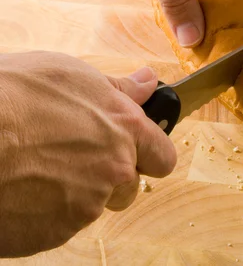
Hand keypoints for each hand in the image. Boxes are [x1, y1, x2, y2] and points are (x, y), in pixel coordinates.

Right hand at [0, 52, 175, 257]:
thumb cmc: (11, 97)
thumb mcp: (70, 75)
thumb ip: (118, 87)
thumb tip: (148, 82)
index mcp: (125, 129)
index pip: (163, 155)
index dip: (150, 154)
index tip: (138, 151)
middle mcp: (115, 169)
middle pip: (130, 185)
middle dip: (111, 176)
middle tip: (74, 158)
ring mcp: (87, 204)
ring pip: (94, 205)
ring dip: (77, 194)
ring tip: (39, 170)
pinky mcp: (57, 232)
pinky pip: (62, 225)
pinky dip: (47, 212)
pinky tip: (23, 189)